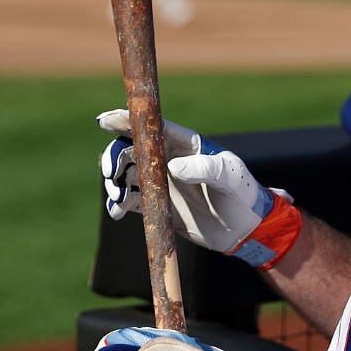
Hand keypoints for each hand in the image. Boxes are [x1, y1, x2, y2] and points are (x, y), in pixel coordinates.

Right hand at [97, 109, 301, 266]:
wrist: (246, 230)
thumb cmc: (243, 195)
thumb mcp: (229, 178)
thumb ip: (205, 168)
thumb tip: (173, 167)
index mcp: (186, 144)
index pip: (153, 127)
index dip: (128, 120)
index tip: (105, 120)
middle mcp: (169, 159)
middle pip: (132, 149)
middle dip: (114, 156)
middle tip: (109, 171)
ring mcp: (162, 182)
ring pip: (126, 174)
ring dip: (114, 181)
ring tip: (117, 196)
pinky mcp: (158, 205)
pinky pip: (130, 200)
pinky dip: (118, 203)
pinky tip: (116, 211)